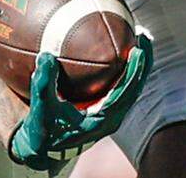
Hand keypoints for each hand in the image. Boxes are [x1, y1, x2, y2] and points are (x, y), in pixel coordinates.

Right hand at [8, 30, 152, 170]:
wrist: (43, 152)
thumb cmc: (42, 131)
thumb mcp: (41, 109)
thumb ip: (43, 85)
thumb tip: (46, 56)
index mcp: (101, 119)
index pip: (126, 92)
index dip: (134, 70)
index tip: (138, 49)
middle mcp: (111, 118)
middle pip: (135, 86)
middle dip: (143, 61)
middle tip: (144, 35)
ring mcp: (110, 115)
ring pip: (131, 86)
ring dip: (137, 64)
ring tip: (139, 38)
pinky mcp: (106, 110)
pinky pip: (122, 87)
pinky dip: (125, 70)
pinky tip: (121, 52)